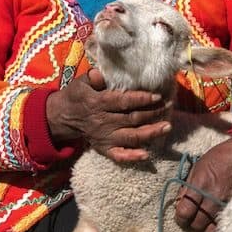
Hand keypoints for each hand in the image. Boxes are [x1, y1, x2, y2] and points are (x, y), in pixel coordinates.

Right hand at [46, 69, 171, 162]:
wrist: (62, 117)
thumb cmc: (76, 96)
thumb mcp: (80, 83)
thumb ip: (93, 78)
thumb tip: (101, 74)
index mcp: (97, 103)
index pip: (122, 102)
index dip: (140, 99)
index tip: (157, 96)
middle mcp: (102, 122)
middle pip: (131, 119)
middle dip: (153, 113)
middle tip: (170, 106)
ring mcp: (104, 137)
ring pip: (131, 137)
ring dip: (150, 133)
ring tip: (167, 127)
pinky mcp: (104, 149)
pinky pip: (119, 156)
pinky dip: (132, 157)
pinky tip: (146, 155)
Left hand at [175, 121, 231, 231]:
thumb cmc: (221, 156)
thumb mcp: (199, 165)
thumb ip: (187, 185)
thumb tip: (179, 202)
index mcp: (200, 184)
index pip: (184, 212)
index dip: (180, 217)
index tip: (180, 215)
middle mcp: (213, 196)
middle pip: (197, 225)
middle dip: (190, 224)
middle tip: (191, 219)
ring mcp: (226, 204)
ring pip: (211, 230)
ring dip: (204, 228)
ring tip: (203, 221)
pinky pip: (224, 225)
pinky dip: (217, 226)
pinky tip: (215, 220)